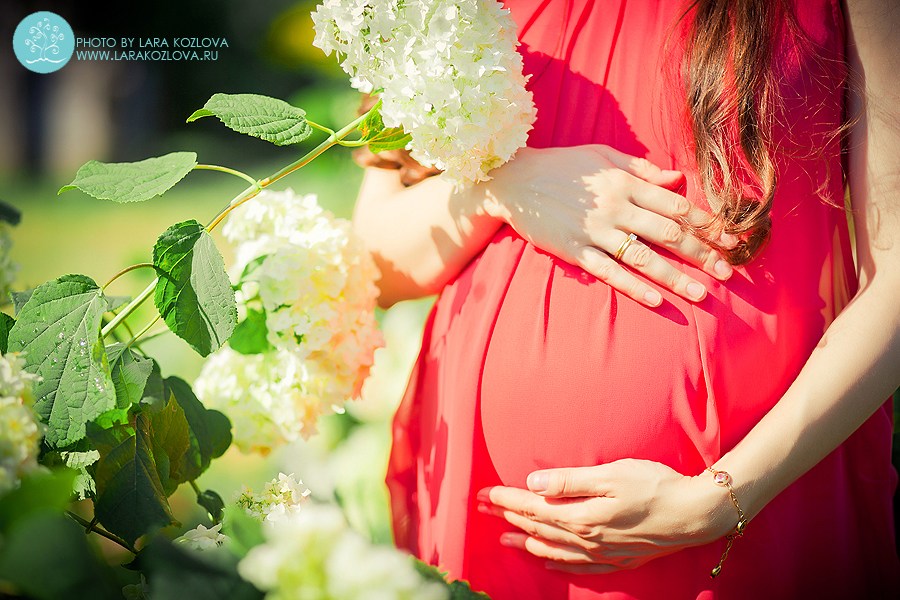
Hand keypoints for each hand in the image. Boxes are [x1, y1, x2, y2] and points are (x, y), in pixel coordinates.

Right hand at [476, 145, 736, 306]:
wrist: (513, 181)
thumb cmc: (561, 166)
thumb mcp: (602, 156)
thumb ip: (641, 169)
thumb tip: (677, 178)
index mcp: (625, 182)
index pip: (675, 204)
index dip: (705, 222)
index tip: (729, 238)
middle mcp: (615, 207)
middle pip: (667, 232)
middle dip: (702, 253)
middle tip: (727, 272)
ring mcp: (594, 231)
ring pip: (643, 256)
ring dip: (675, 277)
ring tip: (701, 294)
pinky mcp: (574, 250)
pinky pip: (609, 271)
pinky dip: (633, 286)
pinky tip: (656, 300)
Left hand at [476, 459, 735, 573]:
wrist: (695, 514)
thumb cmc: (654, 485)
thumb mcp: (610, 474)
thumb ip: (568, 480)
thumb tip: (532, 483)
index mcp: (581, 515)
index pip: (532, 507)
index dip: (506, 500)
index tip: (484, 493)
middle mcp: (586, 538)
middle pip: (538, 528)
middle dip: (508, 518)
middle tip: (483, 510)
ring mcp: (601, 552)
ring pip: (553, 550)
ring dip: (526, 543)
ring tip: (505, 539)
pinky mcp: (616, 558)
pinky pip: (577, 567)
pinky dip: (557, 564)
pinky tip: (548, 561)